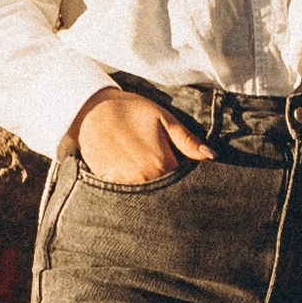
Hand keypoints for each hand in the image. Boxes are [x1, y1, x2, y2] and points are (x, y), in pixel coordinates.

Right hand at [72, 89, 212, 184]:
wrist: (90, 109)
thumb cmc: (130, 110)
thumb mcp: (163, 119)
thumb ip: (187, 140)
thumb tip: (210, 156)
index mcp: (162, 163)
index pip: (181, 181)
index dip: (182, 174)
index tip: (180, 167)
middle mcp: (144, 179)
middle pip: (164, 191)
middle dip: (167, 182)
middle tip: (157, 162)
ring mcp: (125, 183)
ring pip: (145, 193)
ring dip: (148, 185)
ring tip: (141, 164)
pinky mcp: (108, 183)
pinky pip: (125, 192)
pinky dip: (130, 185)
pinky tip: (127, 168)